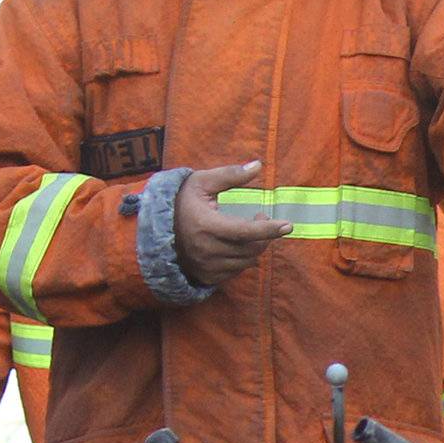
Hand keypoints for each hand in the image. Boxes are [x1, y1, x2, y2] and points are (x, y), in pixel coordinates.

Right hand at [174, 160, 290, 284]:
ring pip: (246, 262)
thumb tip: (258, 165)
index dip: (269, 229)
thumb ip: (231, 175)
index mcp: (207, 226)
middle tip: (261, 217)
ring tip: (250, 229)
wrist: (155, 229)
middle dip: (264, 234)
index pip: (246, 231)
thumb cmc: (181, 200)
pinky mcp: (207, 276)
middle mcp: (207, 250)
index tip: (288, 226)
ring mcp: (207, 266)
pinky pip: (236, 271)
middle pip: (250, 248)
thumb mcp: (202, 182)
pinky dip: (243, 258)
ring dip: (255, 246)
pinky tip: (238, 244)